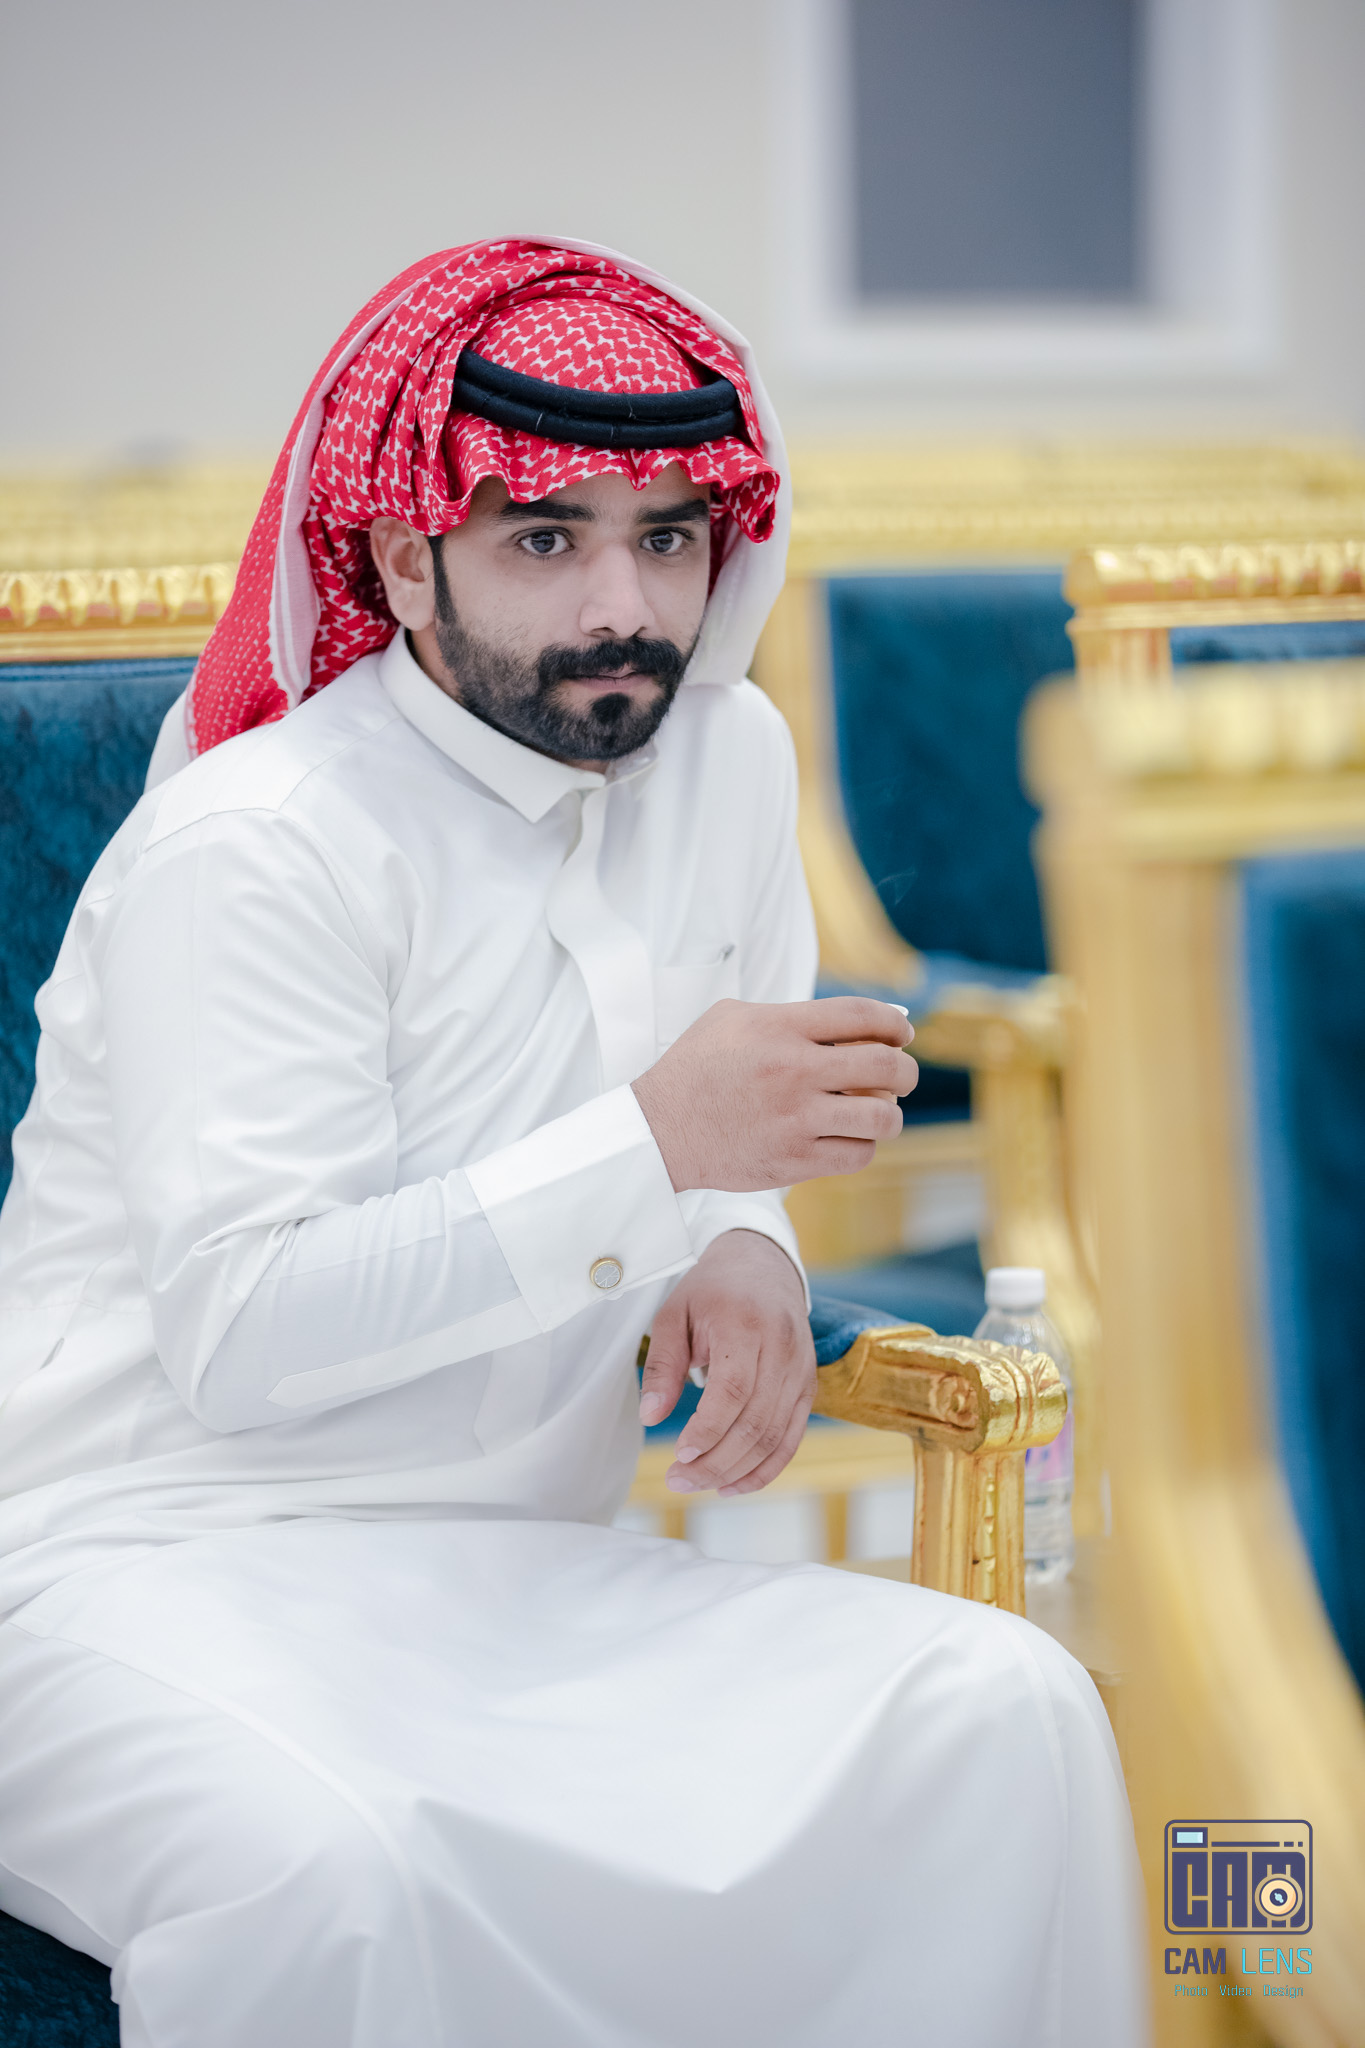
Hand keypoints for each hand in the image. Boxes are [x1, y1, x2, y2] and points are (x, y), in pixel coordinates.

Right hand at [631, 996, 916, 1192]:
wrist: (659, 1130)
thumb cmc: (697, 1067)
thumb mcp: (731, 1017)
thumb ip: (791, 1013)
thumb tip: (858, 1022)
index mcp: (779, 1028)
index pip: (862, 1016)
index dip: (895, 1022)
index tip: (902, 1032)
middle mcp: (793, 1071)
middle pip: (885, 1065)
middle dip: (906, 1069)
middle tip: (903, 1074)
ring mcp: (795, 1120)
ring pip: (881, 1117)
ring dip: (891, 1112)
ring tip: (881, 1111)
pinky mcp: (793, 1160)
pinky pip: (858, 1154)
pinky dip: (864, 1145)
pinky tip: (851, 1137)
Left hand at [640, 1229, 816, 1496]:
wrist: (763, 1264)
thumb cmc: (713, 1290)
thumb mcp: (675, 1314)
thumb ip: (663, 1364)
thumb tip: (650, 1416)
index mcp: (746, 1324)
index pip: (734, 1389)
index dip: (709, 1429)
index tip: (679, 1453)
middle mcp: (782, 1348)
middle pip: (755, 1421)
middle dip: (716, 1461)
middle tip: (678, 1479)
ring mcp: (800, 1369)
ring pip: (774, 1436)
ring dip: (735, 1470)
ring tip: (696, 1483)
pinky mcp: (808, 1387)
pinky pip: (791, 1438)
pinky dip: (765, 1468)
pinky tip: (733, 1485)